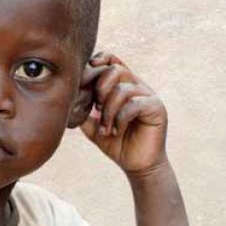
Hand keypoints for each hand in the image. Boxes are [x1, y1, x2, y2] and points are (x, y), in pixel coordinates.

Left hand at [79, 52, 167, 174]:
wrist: (136, 165)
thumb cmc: (116, 143)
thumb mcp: (92, 125)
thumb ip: (83, 109)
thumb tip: (69, 96)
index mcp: (123, 84)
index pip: (111, 60)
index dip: (97, 62)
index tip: (85, 78)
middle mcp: (137, 85)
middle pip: (115, 69)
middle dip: (99, 88)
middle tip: (96, 108)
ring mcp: (148, 95)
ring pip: (122, 89)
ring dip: (108, 111)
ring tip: (105, 128)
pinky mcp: (157, 108)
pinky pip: (134, 104)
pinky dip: (120, 118)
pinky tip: (116, 131)